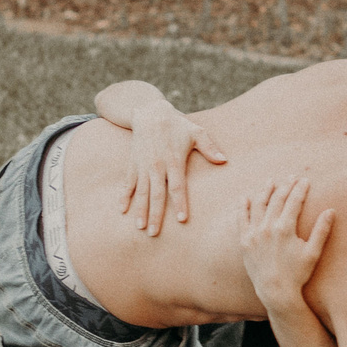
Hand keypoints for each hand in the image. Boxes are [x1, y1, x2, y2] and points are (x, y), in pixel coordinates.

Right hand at [122, 104, 228, 236]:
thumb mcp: (196, 132)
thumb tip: (224, 161)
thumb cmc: (177, 125)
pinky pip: (128, 183)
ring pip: (141, 192)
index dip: (179, 203)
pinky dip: (124, 196)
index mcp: (174, 161)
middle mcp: (157, 166)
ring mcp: (143, 166)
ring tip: (140, 227)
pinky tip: (122, 210)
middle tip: (154, 233)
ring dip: (140, 210)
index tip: (181, 219)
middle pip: (157, 194)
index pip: (177, 187)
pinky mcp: (133, 164)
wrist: (150, 113)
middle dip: (155, 215)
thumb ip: (209, 148)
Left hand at [240, 177, 332, 310]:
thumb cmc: (297, 274)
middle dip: (286, 186)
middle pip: (277, 200)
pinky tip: (245, 198)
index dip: (300, 189)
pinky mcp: (245, 242)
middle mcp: (268, 228)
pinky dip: (243, 207)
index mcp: (285, 228)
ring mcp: (254, 234)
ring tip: (270, 182)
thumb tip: (331, 210)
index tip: (305, 180)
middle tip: (292, 178)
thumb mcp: (313, 253)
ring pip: (258, 205)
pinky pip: (242, 220)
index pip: (294, 201)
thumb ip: (321, 230)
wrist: (275, 292)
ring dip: (265, 191)